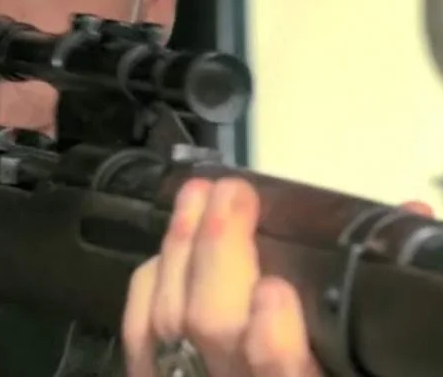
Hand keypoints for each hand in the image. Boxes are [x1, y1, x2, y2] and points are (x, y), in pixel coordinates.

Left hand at [120, 177, 433, 376]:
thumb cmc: (305, 360)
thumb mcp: (368, 356)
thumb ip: (383, 302)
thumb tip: (416, 217)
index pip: (277, 373)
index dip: (271, 340)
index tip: (276, 289)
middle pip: (212, 326)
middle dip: (216, 250)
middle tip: (231, 193)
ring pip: (167, 318)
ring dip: (179, 246)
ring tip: (195, 197)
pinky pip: (138, 331)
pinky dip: (149, 281)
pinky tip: (165, 248)